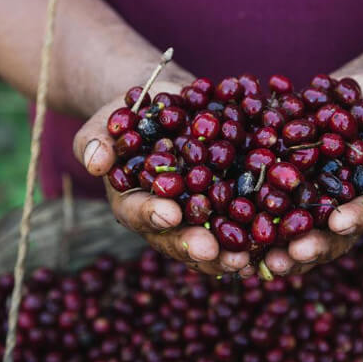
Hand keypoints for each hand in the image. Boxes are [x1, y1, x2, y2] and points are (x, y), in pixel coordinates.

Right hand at [73, 80, 254, 277]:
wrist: (167, 102)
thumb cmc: (131, 113)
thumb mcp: (107, 121)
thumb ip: (96, 141)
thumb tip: (95, 161)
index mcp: (133, 200)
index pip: (137, 212)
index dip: (152, 214)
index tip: (169, 214)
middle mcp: (165, 215)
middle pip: (176, 237)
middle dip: (193, 245)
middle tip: (211, 251)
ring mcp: (196, 212)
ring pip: (209, 239)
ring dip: (225, 252)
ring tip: (242, 259)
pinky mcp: (224, 201)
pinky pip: (237, 221)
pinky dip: (250, 231)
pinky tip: (267, 241)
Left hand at [263, 71, 362, 275]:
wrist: (355, 96)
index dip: (356, 219)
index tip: (340, 224)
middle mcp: (343, 206)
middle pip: (328, 234)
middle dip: (310, 247)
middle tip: (287, 258)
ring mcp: (313, 200)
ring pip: (295, 230)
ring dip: (275, 247)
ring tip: (254, 259)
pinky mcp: (285, 187)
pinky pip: (267, 206)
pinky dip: (250, 220)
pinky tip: (227, 230)